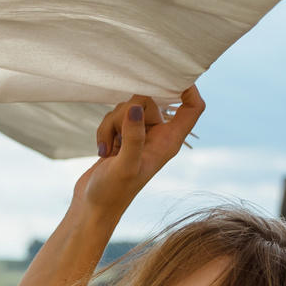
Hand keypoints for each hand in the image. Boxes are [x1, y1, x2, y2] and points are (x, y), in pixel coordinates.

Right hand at [72, 86, 204, 218]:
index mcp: (169, 142)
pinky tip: (103, 151)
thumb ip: (133, 137)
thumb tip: (137, 107)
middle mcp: (158, 136)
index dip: (188, 89)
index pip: (193, 108)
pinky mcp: (123, 137)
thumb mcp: (125, 166)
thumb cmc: (111, 193)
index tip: (169, 76)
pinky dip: (104, 130)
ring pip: (127, 108)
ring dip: (111, 124)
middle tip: (119, 135)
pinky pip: (114, 117)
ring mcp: (140, 136)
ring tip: (109, 150)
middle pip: (150, 100)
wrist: (92, 208)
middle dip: (127, 112)